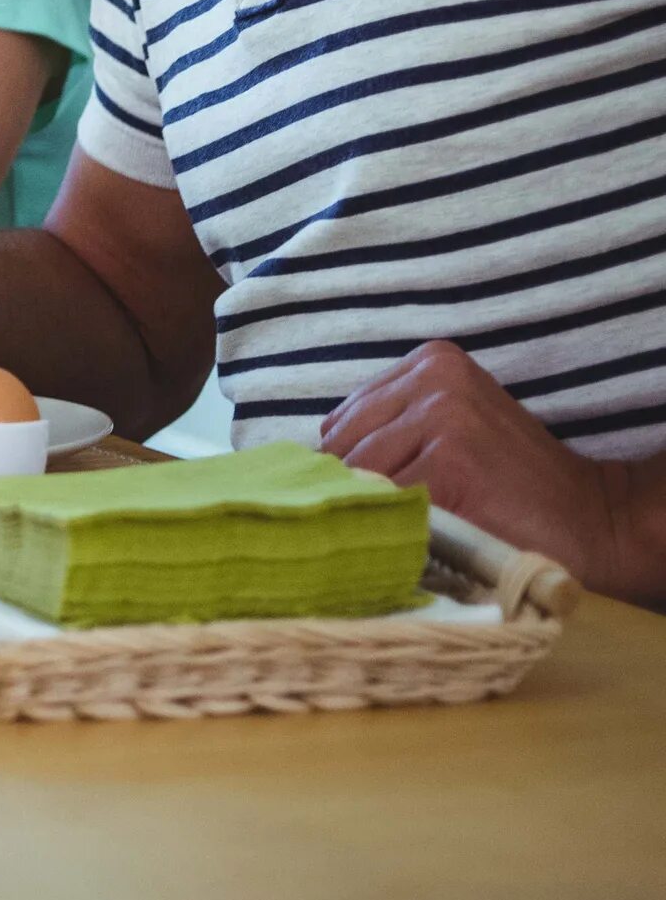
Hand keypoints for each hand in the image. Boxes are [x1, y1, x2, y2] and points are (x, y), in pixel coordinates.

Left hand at [320, 340, 633, 590]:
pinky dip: (394, 526)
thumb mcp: (450, 426)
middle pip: (343, 445)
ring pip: (360, 474)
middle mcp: (434, 377)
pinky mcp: (450, 460)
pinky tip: (421, 539)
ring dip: (372, 511)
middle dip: (352, 491)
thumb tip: (309, 458)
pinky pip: (388, 500)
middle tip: (379, 525)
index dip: (344, 468)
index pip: (342, 420)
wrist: (590, 518)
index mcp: (430, 360)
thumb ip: (390, 426)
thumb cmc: (510, 481)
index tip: (361, 500)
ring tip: (405, 532)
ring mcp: (443, 415)